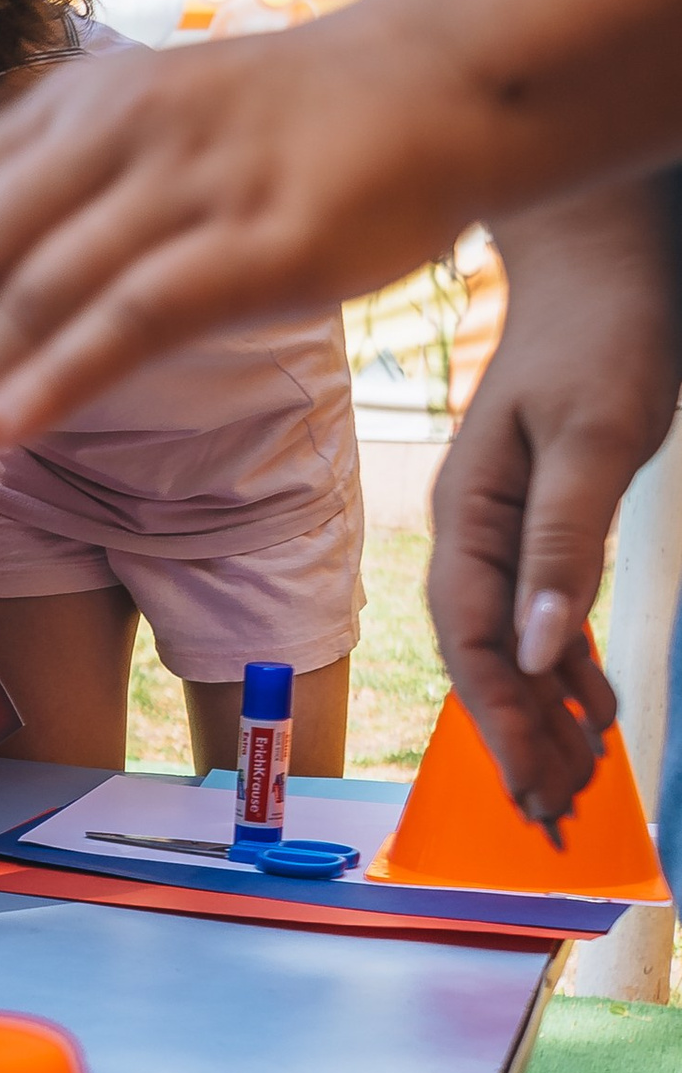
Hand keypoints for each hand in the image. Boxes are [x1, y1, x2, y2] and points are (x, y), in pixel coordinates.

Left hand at [0, 11, 462, 527]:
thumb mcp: (151, 130)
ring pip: (15, 306)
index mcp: (61, 111)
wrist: (445, 76)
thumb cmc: (295, 124)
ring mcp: (174, 186)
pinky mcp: (249, 243)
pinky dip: (36, 386)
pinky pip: (117, 322)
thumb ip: (64, 197)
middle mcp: (99, 138)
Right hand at [427, 192, 681, 826]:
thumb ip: (562, 543)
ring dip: (547, 715)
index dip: (502, 721)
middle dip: (519, 741)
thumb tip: (539, 647)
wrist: (603, 255)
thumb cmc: (599, 332)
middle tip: (555, 818)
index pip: (475, 641)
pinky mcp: (540, 520)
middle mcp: (475, 533)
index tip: (532, 787)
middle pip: (486, 659)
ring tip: (578, 782)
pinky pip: (546, 613)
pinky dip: (570, 667)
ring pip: (517, 645)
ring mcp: (505, 528)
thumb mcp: (593, 438)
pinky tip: (596, 705)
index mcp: (470, 517)